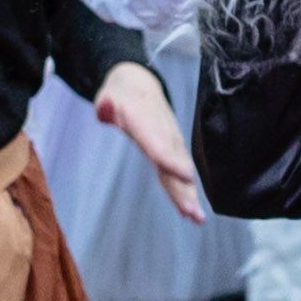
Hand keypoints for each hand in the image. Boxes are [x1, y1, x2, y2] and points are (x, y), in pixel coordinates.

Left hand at [93, 61, 203, 215]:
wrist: (139, 83)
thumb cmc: (121, 94)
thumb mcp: (108, 95)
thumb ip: (105, 105)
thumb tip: (104, 108)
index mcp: (145, 120)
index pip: (158, 143)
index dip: (171, 160)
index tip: (187, 177)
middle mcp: (163, 133)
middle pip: (174, 163)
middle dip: (184, 188)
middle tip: (193, 212)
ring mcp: (170, 141)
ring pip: (180, 170)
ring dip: (188, 194)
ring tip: (197, 218)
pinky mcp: (172, 150)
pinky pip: (179, 172)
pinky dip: (186, 191)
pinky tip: (190, 211)